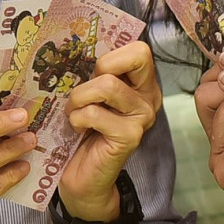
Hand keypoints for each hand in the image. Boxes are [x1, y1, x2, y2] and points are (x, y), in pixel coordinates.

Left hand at [59, 41, 160, 221]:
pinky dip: (77, 119)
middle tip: (86, 90)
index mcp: (141, 83)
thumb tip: (74, 46)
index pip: (140, 50)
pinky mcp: (130, 137)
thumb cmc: (83, 130)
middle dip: (101, 67)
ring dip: (79, 98)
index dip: (112, 54)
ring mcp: (142, 118)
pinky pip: (95, 113)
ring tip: (74, 112)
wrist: (83, 177)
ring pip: (108, 85)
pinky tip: (77, 130)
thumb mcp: (89, 94)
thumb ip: (93, 73)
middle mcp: (149, 97)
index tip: (92, 71)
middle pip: (137, 56)